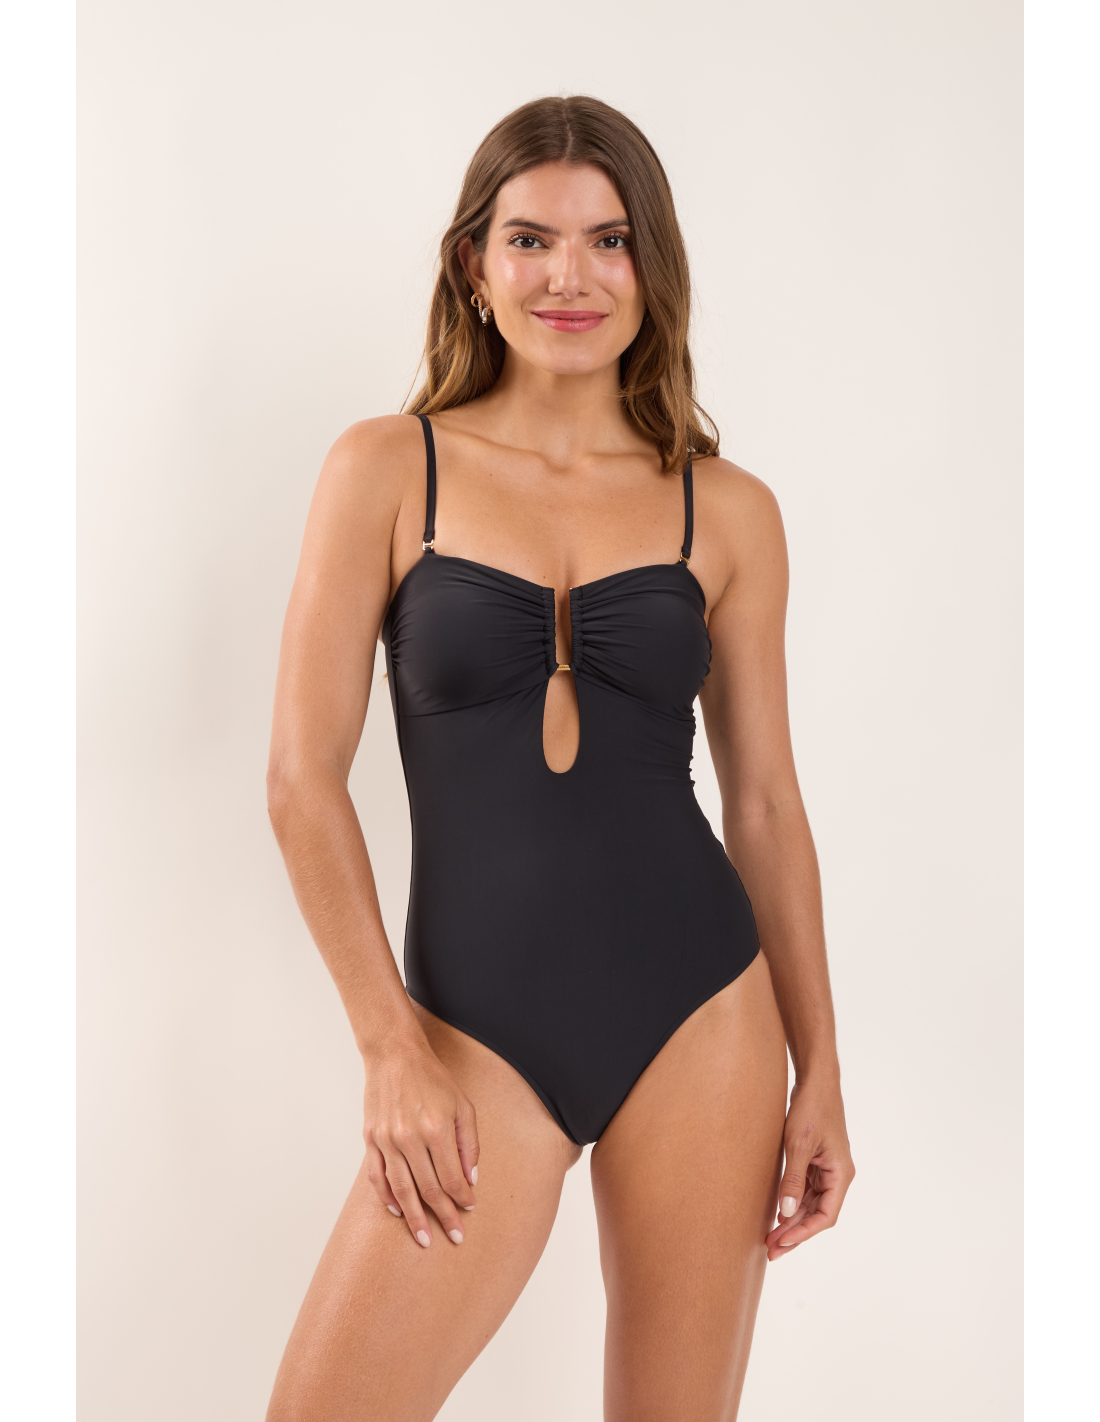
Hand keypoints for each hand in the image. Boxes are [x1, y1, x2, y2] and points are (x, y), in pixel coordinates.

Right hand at [361, 1031, 479, 1248]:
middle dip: (444, 1216)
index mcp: (436, 1129)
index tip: (469, 1211)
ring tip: (424, 1239)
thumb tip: (470, 1180)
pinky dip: (387, 1197)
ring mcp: (387, 1140)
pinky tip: (397, 1212)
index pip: (451, 1177)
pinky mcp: (370, 1139)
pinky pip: (377, 1176)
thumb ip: (469, 1144)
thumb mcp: (462, 1105)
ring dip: (414, 1218)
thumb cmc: (433, 1079)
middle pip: (428, 1189)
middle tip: (454, 1238)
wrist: (394, 1056)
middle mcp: (410, 1138)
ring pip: (402, 1190)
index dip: (462, 1199)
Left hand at [766, 1076, 853, 1260]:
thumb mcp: (798, 1145)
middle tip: (771, 1250)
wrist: (815, 1080)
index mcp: (841, 1174)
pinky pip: (805, 1190)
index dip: (804, 1233)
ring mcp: (826, 1168)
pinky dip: (792, 1203)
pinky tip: (777, 1214)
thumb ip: (793, 1180)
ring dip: (792, 1221)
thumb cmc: (811, 1108)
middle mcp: (837, 1175)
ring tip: (770, 1238)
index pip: (826, 1215)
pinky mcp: (815, 1161)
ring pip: (810, 1204)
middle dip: (795, 1233)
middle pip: (817, 1213)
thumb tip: (785, 1214)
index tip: (783, 1243)